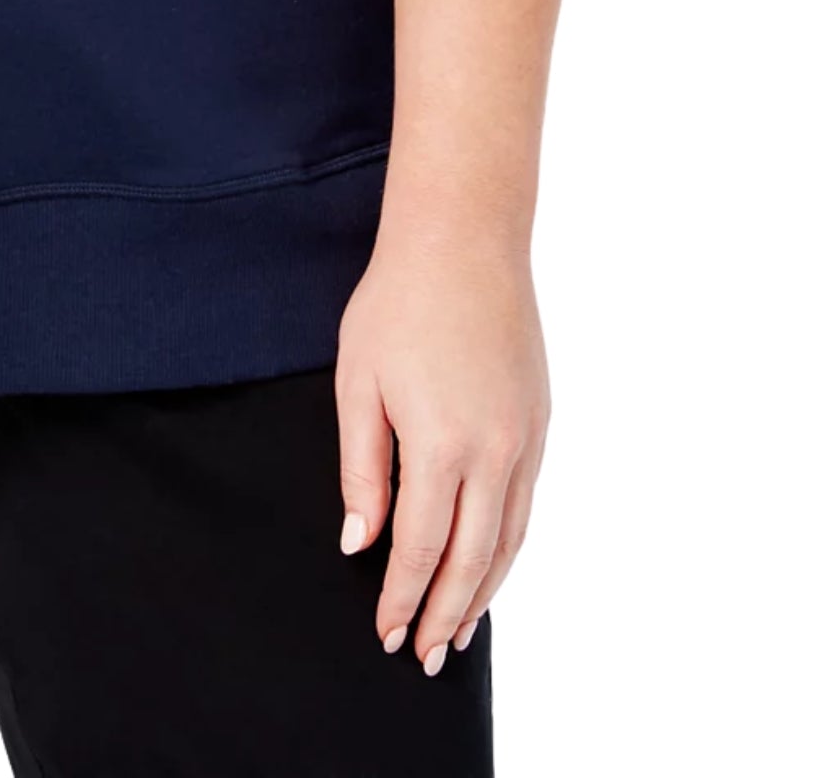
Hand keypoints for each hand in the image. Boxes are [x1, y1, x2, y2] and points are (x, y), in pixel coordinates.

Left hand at [335, 224, 549, 673]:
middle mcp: (494, 452)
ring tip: (458, 633)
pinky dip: (508, 548)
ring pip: (509, 541)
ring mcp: (525, 439)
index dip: (402, 596)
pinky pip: (526, 505)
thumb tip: (359, 541)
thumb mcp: (357, 383)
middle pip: (472, 560)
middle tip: (423, 656)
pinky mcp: (540, 423)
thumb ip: (361, 469)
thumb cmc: (397, 303)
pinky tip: (490, 565)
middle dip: (445, 613)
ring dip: (484, 593)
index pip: (421, 548)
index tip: (385, 632)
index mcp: (441, 444)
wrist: (464, 241)